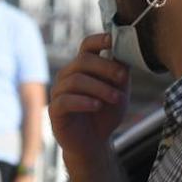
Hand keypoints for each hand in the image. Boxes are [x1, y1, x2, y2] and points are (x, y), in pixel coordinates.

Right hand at [49, 34, 130, 168]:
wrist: (94, 142)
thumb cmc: (105, 114)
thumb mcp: (118, 90)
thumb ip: (120, 72)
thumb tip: (127, 50)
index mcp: (83, 67)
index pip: (87, 46)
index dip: (99, 39)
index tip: (113, 40)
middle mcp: (68, 75)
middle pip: (83, 60)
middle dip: (105, 68)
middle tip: (122, 79)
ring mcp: (59, 92)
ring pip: (76, 80)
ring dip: (99, 88)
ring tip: (116, 99)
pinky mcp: (55, 110)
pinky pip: (66, 100)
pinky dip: (84, 101)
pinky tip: (97, 106)